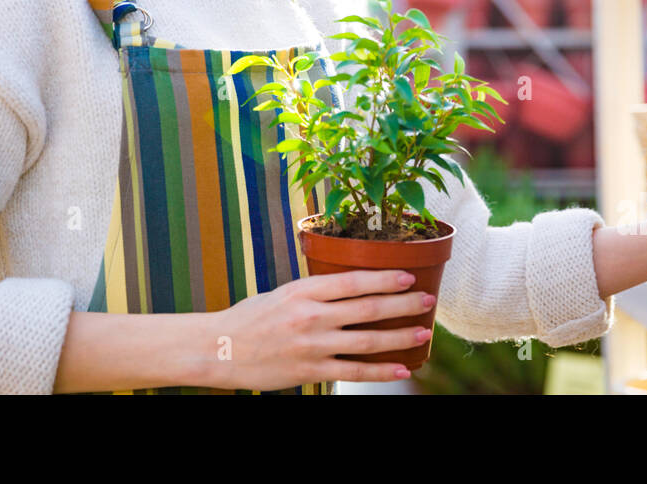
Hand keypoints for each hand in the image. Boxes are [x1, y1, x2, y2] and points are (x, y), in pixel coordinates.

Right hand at [201, 270, 434, 389]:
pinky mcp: (310, 370)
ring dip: (400, 336)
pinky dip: (380, 370)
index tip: (410, 275)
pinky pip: (353, 370)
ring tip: (423, 332)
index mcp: (304, 290)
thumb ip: (315, 291)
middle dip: (403, 304)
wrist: (219, 349)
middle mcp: (312, 315)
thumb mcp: (282, 292)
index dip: (386, 278)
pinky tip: (401, 368)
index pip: (354, 280)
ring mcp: (312, 345)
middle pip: (368, 308)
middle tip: (428, 299)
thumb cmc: (251, 317)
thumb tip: (352, 288)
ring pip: (367, 339)